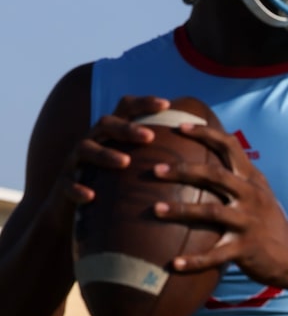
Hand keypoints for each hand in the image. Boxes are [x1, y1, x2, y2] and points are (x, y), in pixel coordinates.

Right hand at [62, 95, 175, 215]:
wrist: (71, 212)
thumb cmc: (111, 187)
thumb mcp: (131, 168)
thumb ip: (154, 156)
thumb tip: (196, 152)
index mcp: (109, 135)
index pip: (124, 109)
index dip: (144, 103)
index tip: (167, 104)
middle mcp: (91, 141)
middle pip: (105, 124)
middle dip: (127, 128)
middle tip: (150, 136)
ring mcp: (75, 162)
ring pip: (86, 149)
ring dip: (105, 154)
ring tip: (125, 162)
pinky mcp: (64, 185)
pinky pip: (68, 184)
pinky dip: (78, 189)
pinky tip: (91, 196)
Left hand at [154, 122, 287, 294]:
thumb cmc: (269, 224)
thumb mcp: (260, 194)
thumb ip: (238, 176)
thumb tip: (209, 156)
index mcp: (252, 180)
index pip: (229, 146)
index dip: (205, 133)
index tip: (180, 126)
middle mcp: (251, 196)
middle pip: (214, 175)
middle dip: (183, 170)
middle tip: (155, 169)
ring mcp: (248, 222)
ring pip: (211, 211)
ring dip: (181, 209)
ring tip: (156, 209)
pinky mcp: (245, 249)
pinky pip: (215, 255)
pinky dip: (194, 261)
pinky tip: (175, 264)